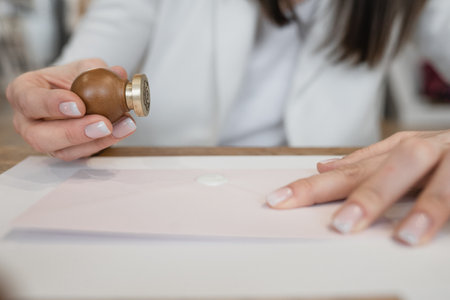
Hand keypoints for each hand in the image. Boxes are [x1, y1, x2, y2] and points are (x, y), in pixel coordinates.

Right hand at [6, 59, 136, 160]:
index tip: (79, 105)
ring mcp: (45, 140)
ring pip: (63, 151)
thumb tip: (117, 73)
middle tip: (103, 123)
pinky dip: (105, 142)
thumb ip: (97, 69)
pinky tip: (123, 129)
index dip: (52, 104)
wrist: (81, 92)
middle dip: (74, 132)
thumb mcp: (83, 67)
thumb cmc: (73, 78)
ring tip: (121, 126)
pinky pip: (82, 153)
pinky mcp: (65, 151)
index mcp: (23, 92)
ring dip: (96, 141)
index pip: (29, 100)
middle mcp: (27, 121)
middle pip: (40, 136)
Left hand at [266, 130, 449, 245]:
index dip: (313, 187)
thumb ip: (365, 161)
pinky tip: (436, 227)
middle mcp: (426, 149)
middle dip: (367, 195)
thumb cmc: (441, 152)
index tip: (280, 201)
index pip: (349, 171)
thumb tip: (323, 167)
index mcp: (399, 149)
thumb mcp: (401, 152)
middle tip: (342, 224)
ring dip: (426, 205)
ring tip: (405, 235)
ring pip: (441, 176)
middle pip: (392, 168)